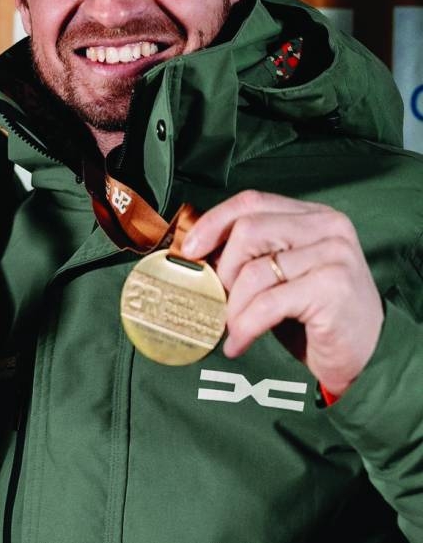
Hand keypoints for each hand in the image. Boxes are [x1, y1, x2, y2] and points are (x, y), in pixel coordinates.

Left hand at [181, 190, 382, 397]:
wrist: (367, 355)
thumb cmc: (315, 313)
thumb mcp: (283, 272)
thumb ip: (252, 253)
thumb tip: (196, 251)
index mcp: (313, 215)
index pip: (252, 202)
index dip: (214, 222)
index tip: (190, 248)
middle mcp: (328, 228)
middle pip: (248, 230)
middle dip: (223, 269)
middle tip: (217, 297)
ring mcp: (333, 256)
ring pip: (254, 271)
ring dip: (232, 306)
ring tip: (231, 326)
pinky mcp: (333, 288)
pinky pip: (267, 304)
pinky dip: (245, 326)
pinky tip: (239, 342)